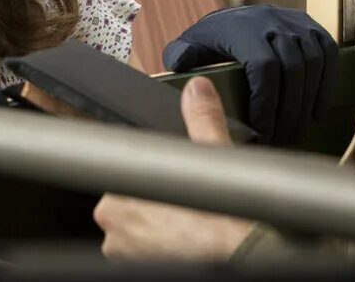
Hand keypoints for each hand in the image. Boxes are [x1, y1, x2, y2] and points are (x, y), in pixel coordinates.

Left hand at [94, 78, 252, 259]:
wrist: (241, 263)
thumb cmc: (224, 226)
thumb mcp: (214, 160)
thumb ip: (201, 121)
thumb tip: (196, 91)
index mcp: (120, 188)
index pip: (130, 171)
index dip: (154, 174)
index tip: (173, 183)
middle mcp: (112, 224)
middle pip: (132, 200)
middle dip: (156, 201)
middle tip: (187, 207)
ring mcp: (121, 253)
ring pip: (136, 230)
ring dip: (157, 228)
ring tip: (188, 228)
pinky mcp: (133, 272)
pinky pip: (141, 255)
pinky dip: (158, 250)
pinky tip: (183, 246)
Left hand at [162, 5, 339, 145]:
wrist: (231, 18)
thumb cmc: (208, 42)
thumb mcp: (188, 47)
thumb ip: (180, 58)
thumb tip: (186, 74)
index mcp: (240, 27)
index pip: (263, 67)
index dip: (266, 102)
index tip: (260, 130)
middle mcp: (270, 19)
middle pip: (292, 69)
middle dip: (287, 110)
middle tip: (279, 138)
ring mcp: (293, 20)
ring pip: (312, 63)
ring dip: (308, 101)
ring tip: (295, 130)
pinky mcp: (311, 26)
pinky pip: (329, 55)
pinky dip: (327, 83)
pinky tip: (316, 110)